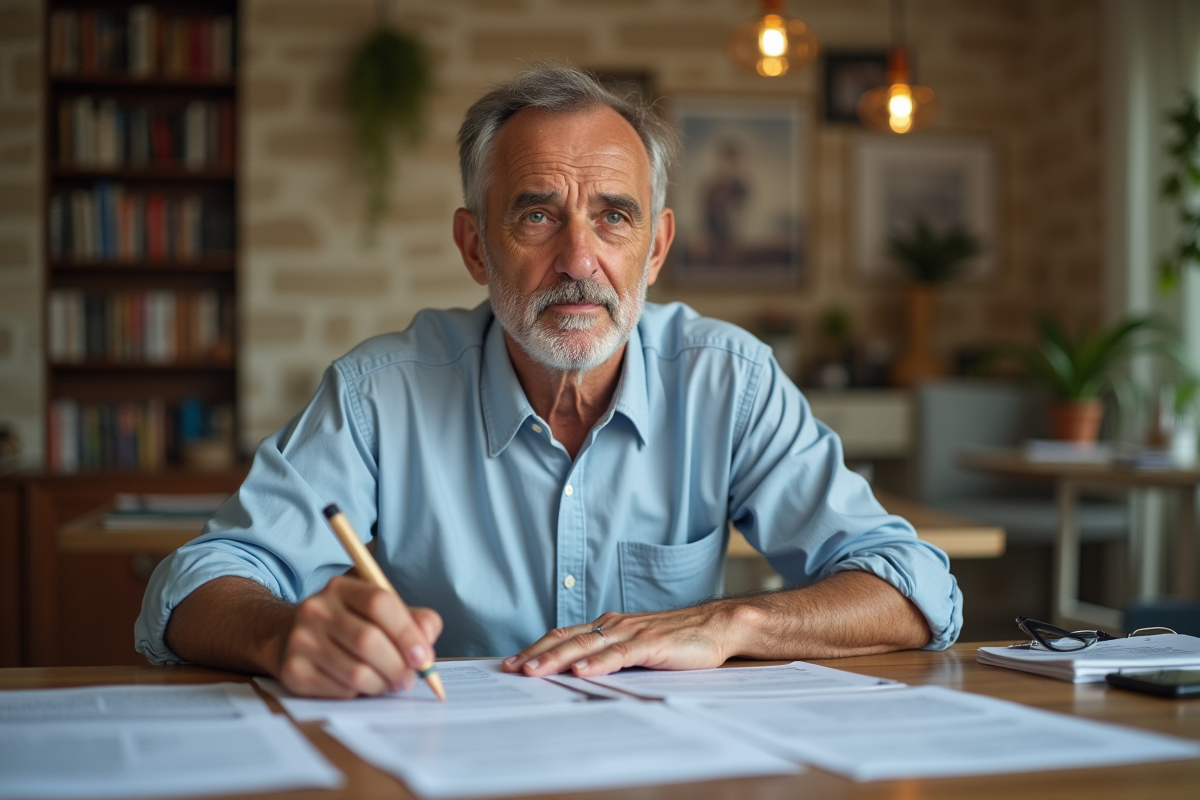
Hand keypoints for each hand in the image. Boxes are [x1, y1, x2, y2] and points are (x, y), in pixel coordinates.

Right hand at [276, 574, 442, 697]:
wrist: (293, 640)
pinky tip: (360, 686)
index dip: (407, 633)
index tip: (424, 657)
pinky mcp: (293, 672)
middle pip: (368, 640)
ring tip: (387, 684)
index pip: (379, 602)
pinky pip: (340, 691)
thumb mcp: (381, 614)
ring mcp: (300, 640)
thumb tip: (427, 643)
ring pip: (356, 672)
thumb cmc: (351, 626)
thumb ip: (414, 621)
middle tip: (408, 680)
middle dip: (397, 666)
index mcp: (341, 588)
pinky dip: (359, 694)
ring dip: (381, 684)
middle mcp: (316, 609)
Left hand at [502, 602, 742, 677]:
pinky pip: (618, 654)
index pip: (564, 635)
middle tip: (510, 669)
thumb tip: (579, 673)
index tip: (512, 663)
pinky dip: (597, 662)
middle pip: (566, 638)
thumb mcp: (637, 647)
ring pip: (586, 645)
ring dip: (556, 659)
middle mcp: (615, 625)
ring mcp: (632, 633)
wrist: (717, 626)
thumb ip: (611, 656)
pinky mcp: (651, 644)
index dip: (537, 648)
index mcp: (609, 625)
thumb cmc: (679, 639)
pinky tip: (581, 671)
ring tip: (533, 671)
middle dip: (536, 654)